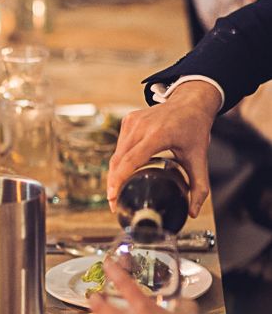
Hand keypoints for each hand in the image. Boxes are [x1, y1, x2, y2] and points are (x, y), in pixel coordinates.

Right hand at [107, 81, 220, 217]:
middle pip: (119, 160)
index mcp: (158, 134)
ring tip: (118, 190)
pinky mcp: (128, 120)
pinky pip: (120, 146)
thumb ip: (199, 186)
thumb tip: (192, 211)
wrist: (190, 101)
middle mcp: (142, 126)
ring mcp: (132, 122)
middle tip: (114, 203)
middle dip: (113, 183)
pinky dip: (120, 160)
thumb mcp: (199, 158)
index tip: (113, 196)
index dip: (119, 179)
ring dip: (115, 173)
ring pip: (116, 154)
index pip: (131, 160)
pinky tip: (125, 171)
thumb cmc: (194, 128)